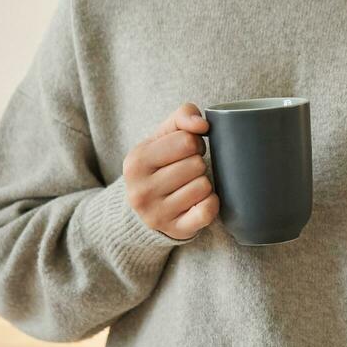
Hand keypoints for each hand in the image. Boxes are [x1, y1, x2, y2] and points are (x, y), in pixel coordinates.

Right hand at [123, 102, 219, 240]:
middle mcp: (140, 191)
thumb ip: (183, 116)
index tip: (186, 150)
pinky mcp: (174, 230)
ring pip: (204, 187)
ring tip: (189, 185)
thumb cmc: (161, 162)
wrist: (147, 205)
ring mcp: (156, 214)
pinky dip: (211, 203)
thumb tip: (202, 125)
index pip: (186, 141)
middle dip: (198, 163)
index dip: (194, 142)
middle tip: (188, 169)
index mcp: (135, 161)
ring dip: (204, 183)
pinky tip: (200, 201)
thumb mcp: (164, 135)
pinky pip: (207, 211)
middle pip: (196, 165)